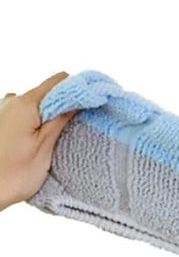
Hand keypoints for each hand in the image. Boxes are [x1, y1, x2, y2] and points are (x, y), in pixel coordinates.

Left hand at [0, 72, 76, 211]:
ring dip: (45, 117)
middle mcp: (9, 101)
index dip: (78, 89)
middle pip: (45, 93)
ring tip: (49, 141)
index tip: (91, 103)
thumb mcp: (45, 147)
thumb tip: (78, 100)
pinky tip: (32, 143)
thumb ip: (61, 119)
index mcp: (24, 104)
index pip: (59, 81)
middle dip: (61, 106)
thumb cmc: (11, 175)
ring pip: (33, 105)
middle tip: (71, 129)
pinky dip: (31, 123)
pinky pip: (20, 115)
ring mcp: (0, 110)